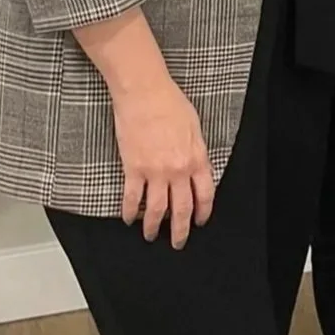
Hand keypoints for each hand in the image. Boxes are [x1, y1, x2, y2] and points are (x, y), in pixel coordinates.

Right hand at [111, 77, 214, 247]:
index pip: (204, 195)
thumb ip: (197, 152)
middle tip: (178, 242)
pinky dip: (130, 212)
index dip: (202, 212)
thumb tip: (197, 168)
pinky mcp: (133, 168)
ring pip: (157, 210)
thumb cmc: (170, 103)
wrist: (145, 93)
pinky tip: (129, 219)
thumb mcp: (195, 127)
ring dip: (154, 227)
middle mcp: (178, 170)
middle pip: (182, 209)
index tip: (199, 221)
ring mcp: (155, 172)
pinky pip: (133, 198)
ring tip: (151, 235)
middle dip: (180, 230)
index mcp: (197, 158)